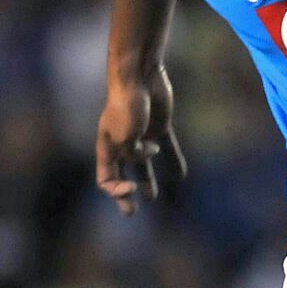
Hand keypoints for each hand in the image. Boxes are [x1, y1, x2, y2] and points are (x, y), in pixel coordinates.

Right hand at [95, 69, 187, 215]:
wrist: (139, 76)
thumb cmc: (126, 105)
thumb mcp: (124, 135)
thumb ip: (132, 153)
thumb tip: (145, 157)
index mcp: (107, 147)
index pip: (105, 178)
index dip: (116, 189)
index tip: (131, 188)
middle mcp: (122, 143)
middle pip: (121, 174)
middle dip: (125, 193)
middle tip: (131, 211)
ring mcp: (141, 135)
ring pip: (143, 163)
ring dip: (147, 179)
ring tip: (152, 196)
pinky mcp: (159, 126)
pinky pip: (167, 147)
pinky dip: (173, 161)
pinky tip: (181, 174)